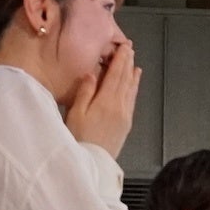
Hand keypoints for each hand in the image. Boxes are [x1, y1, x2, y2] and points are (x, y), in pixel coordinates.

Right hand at [64, 36, 142, 158]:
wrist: (93, 163)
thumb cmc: (79, 138)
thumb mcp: (76, 113)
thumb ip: (85, 91)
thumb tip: (93, 72)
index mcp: (106, 100)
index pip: (116, 74)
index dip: (120, 59)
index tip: (124, 46)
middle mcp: (119, 106)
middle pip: (125, 79)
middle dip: (127, 63)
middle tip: (129, 49)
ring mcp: (125, 115)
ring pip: (130, 89)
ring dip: (132, 74)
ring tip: (134, 64)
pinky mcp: (126, 124)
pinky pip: (132, 100)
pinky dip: (134, 89)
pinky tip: (134, 84)